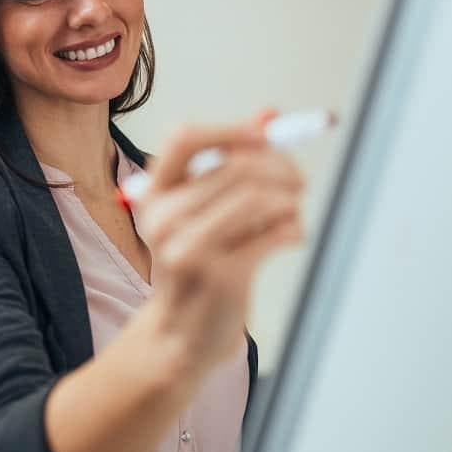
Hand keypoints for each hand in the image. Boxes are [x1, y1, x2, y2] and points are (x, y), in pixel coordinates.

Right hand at [131, 113, 304, 372]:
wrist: (178, 335)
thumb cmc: (194, 265)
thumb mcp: (197, 211)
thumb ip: (228, 163)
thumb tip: (268, 116)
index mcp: (153, 194)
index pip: (185, 139)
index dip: (229, 130)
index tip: (264, 135)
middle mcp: (165, 217)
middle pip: (237, 166)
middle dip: (281, 167)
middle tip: (298, 181)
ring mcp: (189, 248)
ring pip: (262, 197)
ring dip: (290, 202)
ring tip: (290, 214)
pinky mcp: (221, 275)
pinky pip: (276, 233)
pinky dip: (293, 229)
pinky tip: (287, 237)